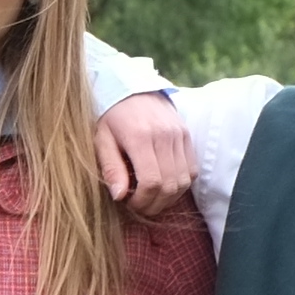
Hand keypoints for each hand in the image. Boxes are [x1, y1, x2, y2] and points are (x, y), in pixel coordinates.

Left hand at [98, 88, 195, 217]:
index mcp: (140, 137)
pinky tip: (164, 185)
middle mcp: (165, 136)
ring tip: (151, 198)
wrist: (133, 89)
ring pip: (184, 180)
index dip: (142, 201)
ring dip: (169, 197)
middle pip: (170, 185)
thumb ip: (111, 168)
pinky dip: (181, 184)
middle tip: (139, 205)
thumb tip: (119, 196)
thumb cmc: (112, 117)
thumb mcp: (101, 140)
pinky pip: (193, 169)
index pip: (151, 182)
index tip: (129, 203)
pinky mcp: (188, 136)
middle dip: (155, 204)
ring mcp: (180, 135)